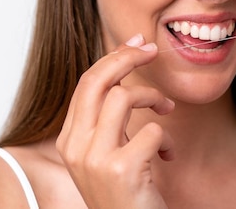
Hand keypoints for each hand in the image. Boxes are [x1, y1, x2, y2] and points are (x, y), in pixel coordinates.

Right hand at [56, 34, 174, 208]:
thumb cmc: (125, 192)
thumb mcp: (106, 151)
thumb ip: (108, 118)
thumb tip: (124, 65)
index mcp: (69, 139)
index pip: (86, 83)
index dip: (113, 58)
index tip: (135, 44)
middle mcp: (75, 147)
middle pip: (97, 80)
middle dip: (126, 57)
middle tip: (151, 50)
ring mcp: (94, 158)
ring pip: (123, 97)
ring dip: (153, 98)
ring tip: (165, 111)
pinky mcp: (120, 169)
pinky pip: (152, 130)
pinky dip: (166, 139)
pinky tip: (166, 156)